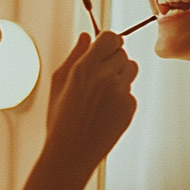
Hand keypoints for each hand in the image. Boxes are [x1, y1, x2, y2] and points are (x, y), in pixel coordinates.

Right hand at [43, 31, 137, 173]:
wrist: (70, 154)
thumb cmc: (60, 119)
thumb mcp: (58, 82)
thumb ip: (74, 55)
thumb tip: (86, 36)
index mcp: (85, 67)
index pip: (111, 37)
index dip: (108, 42)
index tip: (103, 50)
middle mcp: (106, 77)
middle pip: (123, 52)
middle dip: (113, 59)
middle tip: (99, 74)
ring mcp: (120, 93)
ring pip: (131, 69)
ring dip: (121, 74)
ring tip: (103, 91)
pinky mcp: (130, 107)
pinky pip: (131, 91)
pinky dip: (122, 96)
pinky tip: (105, 109)